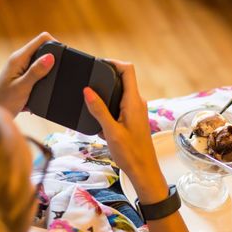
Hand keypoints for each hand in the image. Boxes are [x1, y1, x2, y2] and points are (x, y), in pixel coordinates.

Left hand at [0, 32, 55, 116]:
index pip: (42, 39)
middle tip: (58, 73)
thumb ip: (36, 71)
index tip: (63, 57)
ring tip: (50, 82)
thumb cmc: (4, 101)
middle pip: (44, 49)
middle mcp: (20, 59)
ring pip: (42, 61)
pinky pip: (39, 71)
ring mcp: (22, 67)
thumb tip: (51, 57)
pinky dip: (45, 78)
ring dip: (49, 70)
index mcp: (19, 58)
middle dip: (54, 58)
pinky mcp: (24, 75)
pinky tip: (44, 88)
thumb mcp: (23, 87)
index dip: (56, 44)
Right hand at [83, 60, 167, 203]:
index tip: (98, 63)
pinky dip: (109, 110)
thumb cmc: (130, 153)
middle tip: (88, 82)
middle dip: (105, 79)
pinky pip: (120, 106)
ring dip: (106, 97)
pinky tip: (100, 124)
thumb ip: (99, 110)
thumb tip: (87, 90)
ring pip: (120, 94)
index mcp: (134, 102)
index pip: (128, 69)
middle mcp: (138, 102)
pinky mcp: (134, 119)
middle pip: (123, 79)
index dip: (114, 62)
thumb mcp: (110, 131)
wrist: (144, 170)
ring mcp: (137, 110)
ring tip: (91, 105)